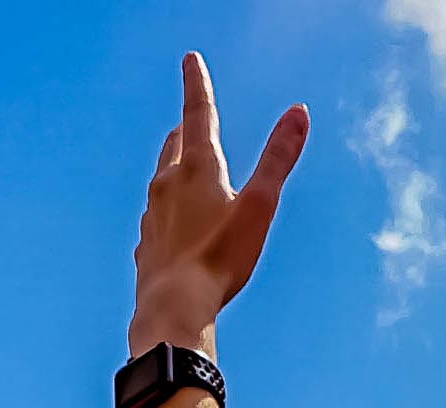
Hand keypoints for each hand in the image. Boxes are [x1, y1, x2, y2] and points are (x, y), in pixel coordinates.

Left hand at [130, 52, 306, 353]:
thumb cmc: (220, 259)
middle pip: (175, 144)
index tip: (190, 60)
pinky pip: (156, 217)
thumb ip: (278, 159)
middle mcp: (168, 184)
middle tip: (189, 117)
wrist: (172, 309)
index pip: (197, 112)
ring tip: (180, 165)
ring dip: (173, 166)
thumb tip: (298, 112)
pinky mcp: (146, 245)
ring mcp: (152, 215)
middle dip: (185, 127)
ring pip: (162, 178)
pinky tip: (170, 223)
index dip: (196, 83)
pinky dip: (166, 209)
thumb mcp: (259, 206)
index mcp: (197, 168)